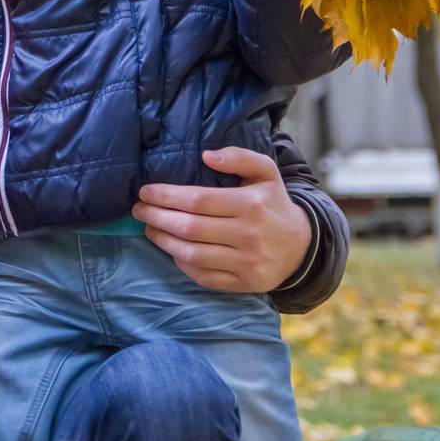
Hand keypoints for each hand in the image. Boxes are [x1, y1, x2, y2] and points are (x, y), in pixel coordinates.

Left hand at [132, 146, 312, 292]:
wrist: (301, 246)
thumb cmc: (272, 203)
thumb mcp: (265, 172)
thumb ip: (239, 157)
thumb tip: (207, 156)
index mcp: (251, 205)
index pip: (199, 201)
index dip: (167, 196)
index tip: (145, 191)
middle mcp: (248, 235)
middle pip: (190, 228)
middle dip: (157, 218)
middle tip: (138, 210)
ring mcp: (246, 263)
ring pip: (193, 254)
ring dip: (163, 241)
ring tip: (148, 228)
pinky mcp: (244, 284)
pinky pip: (203, 276)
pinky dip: (182, 263)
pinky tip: (171, 249)